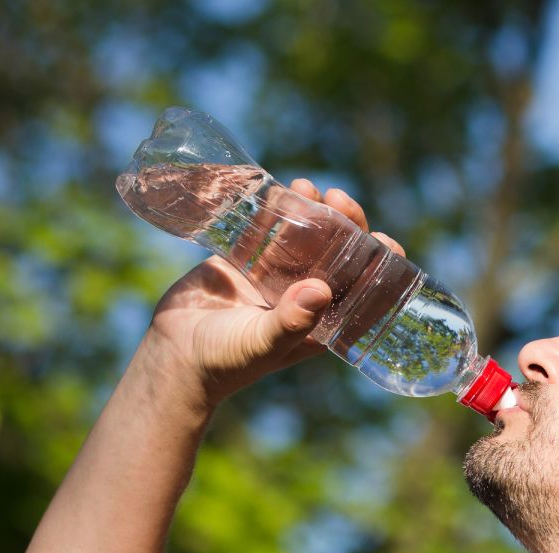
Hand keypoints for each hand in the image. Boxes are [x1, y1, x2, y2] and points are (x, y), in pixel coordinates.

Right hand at [144, 178, 402, 409]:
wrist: (174, 354)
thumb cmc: (225, 361)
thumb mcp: (261, 343)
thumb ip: (291, 321)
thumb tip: (321, 290)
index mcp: (320, 322)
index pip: (362, 292)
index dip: (379, 266)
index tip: (384, 240)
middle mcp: (304, 297)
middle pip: (337, 255)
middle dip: (345, 225)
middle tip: (338, 199)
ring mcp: (275, 278)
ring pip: (305, 237)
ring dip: (312, 211)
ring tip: (308, 186)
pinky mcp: (246, 262)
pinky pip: (267, 231)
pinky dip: (276, 210)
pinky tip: (281, 189)